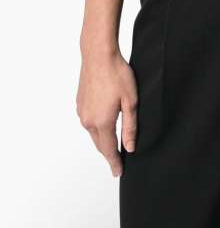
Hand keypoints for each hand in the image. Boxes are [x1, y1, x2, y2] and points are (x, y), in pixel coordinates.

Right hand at [76, 48, 137, 176]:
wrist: (98, 55)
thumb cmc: (117, 74)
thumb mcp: (131, 101)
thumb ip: (130, 127)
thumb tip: (130, 147)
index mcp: (102, 122)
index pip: (109, 150)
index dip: (115, 162)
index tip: (118, 172)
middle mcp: (88, 121)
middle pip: (100, 145)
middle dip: (109, 155)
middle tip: (118, 163)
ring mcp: (82, 112)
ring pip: (93, 134)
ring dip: (102, 141)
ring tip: (113, 147)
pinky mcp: (80, 103)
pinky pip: (89, 122)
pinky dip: (96, 129)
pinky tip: (104, 126)